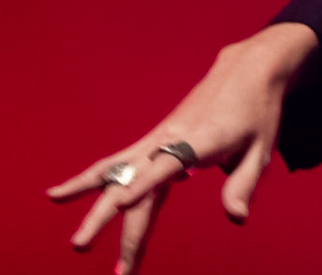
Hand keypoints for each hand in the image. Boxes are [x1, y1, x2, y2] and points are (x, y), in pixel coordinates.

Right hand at [47, 23, 317, 274]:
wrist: (246, 71)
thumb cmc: (257, 112)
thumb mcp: (261, 149)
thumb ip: (244, 184)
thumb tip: (236, 218)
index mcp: (202, 140)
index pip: (169, 163)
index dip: (146, 182)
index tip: (123, 203)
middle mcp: (171, 138)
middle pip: (134, 180)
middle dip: (111, 219)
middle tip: (89, 252)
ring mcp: (157, 139)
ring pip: (116, 172)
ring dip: (91, 203)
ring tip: (71, 233)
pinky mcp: (153, 141)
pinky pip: (116, 165)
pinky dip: (89, 181)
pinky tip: (60, 195)